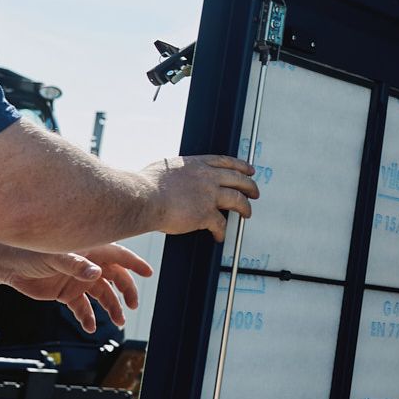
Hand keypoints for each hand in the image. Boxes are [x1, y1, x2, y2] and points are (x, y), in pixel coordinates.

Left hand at [2, 243, 153, 332]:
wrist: (9, 265)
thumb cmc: (31, 252)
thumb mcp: (55, 258)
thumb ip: (76, 266)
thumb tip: (96, 274)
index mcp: (90, 252)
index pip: (118, 256)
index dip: (134, 264)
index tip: (148, 273)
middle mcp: (88, 266)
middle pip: (115, 278)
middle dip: (126, 291)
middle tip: (132, 305)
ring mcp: (78, 281)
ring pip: (102, 295)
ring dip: (111, 308)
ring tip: (118, 322)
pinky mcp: (67, 294)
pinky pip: (82, 308)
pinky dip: (87, 318)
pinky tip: (89, 327)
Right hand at [144, 154, 259, 240]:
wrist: (143, 197)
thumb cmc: (146, 185)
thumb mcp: (166, 167)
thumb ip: (178, 171)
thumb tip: (174, 174)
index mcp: (197, 164)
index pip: (226, 162)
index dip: (241, 166)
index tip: (249, 171)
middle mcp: (207, 177)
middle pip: (238, 180)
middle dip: (250, 186)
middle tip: (255, 193)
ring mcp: (208, 195)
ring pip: (237, 200)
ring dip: (245, 208)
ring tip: (247, 214)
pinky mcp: (205, 214)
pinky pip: (221, 224)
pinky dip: (222, 232)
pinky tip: (220, 236)